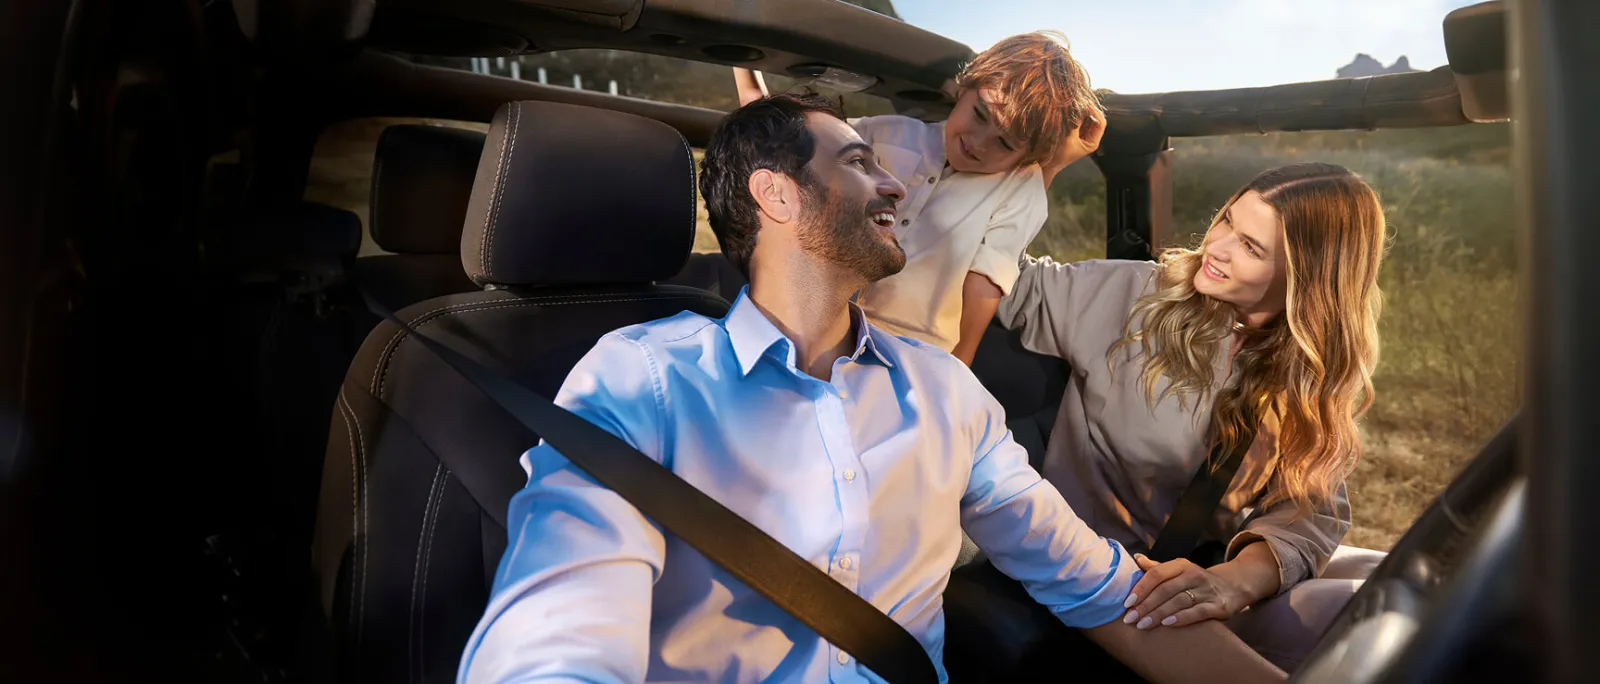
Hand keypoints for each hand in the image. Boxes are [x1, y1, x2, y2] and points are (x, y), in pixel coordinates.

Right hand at [1040, 103, 1105, 183]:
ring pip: (1085, 117)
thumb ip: (1075, 122)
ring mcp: (1081, 133)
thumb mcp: (1068, 138)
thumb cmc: (1058, 155)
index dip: (1095, 112)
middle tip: (1079, 101)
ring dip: (1080, 110)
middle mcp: (1089, 137)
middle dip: (1087, 109)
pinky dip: (1074, 114)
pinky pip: (1077, 119)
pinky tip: (1069, 109)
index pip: (1100, 123)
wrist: (1046, 164)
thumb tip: (1079, 106)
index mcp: (1092, 142)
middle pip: (1094, 118)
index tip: (1086, 104)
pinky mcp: (1073, 131)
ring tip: (1073, 104)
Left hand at [1120, 553, 1247, 628]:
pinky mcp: (1218, 606)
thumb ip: (1157, 568)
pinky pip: (1198, 612)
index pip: (1156, 574)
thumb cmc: (1196, 581)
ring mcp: (1207, 590)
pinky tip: (1167, 624)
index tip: (1127, 603)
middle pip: (1165, 590)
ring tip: (1143, 624)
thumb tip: (1136, 558)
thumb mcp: (1179, 570)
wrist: (1233, 587)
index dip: (1141, 588)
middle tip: (1130, 619)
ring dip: (1159, 614)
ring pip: (1179, 601)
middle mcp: (1194, 575)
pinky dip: (1182, 618)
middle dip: (1145, 605)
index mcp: (1181, 565)